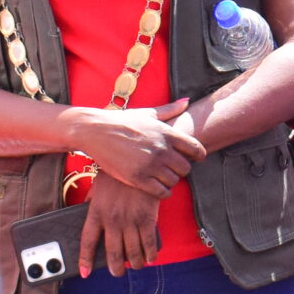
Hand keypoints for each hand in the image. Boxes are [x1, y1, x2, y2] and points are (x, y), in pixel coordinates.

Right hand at [64, 101, 205, 196]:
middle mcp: (161, 149)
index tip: (193, 158)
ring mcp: (150, 164)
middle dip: (181, 170)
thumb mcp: (148, 113)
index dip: (198, 156)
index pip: (196, 149)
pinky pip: (161, 192)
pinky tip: (157, 188)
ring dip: (170, 181)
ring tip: (161, 177)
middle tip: (172, 169)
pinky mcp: (138, 178)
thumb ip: (170, 110)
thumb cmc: (122, 121)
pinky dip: (162, 192)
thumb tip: (188, 101)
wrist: (96, 131)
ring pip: (174, 181)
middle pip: (186, 168)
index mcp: (167, 133)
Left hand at [78, 179, 162, 277]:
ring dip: (135, 263)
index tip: (85, 272)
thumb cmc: (117, 172)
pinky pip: (149, 243)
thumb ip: (91, 201)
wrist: (139, 160)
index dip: (85, 259)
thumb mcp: (98, 185)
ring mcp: (130, 220)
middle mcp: (112, 220)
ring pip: (132, 252)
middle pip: (112, 253)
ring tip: (137, 265)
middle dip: (116, 268)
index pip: (87, 241)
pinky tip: (151, 257)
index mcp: (97, 212)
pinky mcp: (147, 218)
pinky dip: (150, 254)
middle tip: (117, 272)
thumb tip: (84, 210)